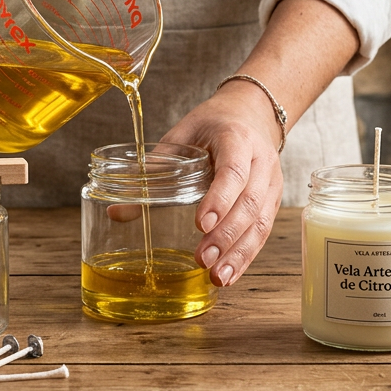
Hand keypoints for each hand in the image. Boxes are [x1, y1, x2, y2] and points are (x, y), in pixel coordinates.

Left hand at [162, 81, 283, 286]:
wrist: (252, 114)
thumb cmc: (213, 124)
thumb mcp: (182, 135)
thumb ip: (155, 169)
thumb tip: (117, 211)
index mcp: (237, 139)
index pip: (233, 171)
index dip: (219, 198)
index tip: (200, 223)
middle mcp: (261, 162)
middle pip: (249, 203)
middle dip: (226, 235)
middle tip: (203, 259)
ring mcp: (272, 183)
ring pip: (260, 222)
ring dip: (239, 253)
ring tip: (217, 277)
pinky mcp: (273, 201)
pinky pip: (263, 231)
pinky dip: (247, 256)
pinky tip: (230, 274)